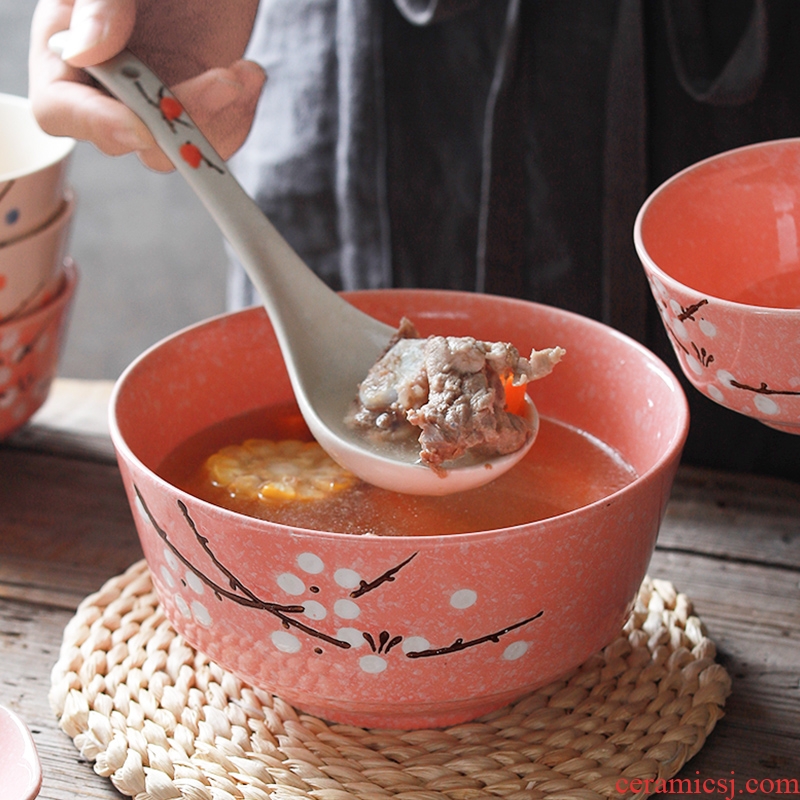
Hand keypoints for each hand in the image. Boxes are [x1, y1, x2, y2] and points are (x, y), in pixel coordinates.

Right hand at [29, 0, 264, 170]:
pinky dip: (237, 119)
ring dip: (215, 123)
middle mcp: (105, 81)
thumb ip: (100, 2)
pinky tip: (250, 76)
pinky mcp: (196, 103)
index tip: (141, 123)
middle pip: (127, 139)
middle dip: (176, 121)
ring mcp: (153, 96)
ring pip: (174, 149)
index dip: (96, 124)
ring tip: (242, 74)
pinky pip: (211, 140)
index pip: (59, 109)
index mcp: (66, 43)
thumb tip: (84, 51)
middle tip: (221, 82)